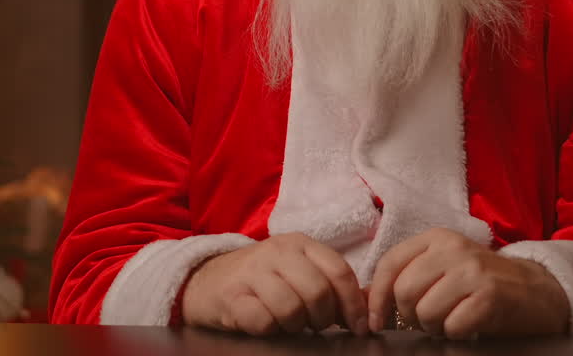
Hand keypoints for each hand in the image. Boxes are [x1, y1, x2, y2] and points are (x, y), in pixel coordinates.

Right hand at [180, 233, 368, 336]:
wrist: (205, 279)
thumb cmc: (260, 279)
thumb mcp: (297, 271)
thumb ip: (330, 284)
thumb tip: (366, 306)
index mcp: (300, 243)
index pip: (340, 272)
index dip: (353, 305)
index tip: (358, 328)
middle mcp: (277, 252)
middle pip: (319, 292)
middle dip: (323, 318)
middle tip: (315, 325)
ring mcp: (253, 272)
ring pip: (292, 308)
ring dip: (296, 326)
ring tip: (288, 323)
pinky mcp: (231, 296)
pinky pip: (264, 321)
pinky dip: (270, 329)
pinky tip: (266, 323)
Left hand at [366, 228, 569, 338]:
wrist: (534, 291)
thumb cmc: (479, 283)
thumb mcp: (441, 270)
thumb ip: (403, 279)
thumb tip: (360, 299)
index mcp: (436, 237)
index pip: (390, 263)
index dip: (376, 296)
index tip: (376, 321)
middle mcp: (453, 248)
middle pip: (404, 291)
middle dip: (409, 316)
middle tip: (427, 319)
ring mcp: (473, 270)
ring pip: (426, 311)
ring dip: (434, 327)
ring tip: (450, 320)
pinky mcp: (490, 295)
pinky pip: (453, 326)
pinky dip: (456, 334)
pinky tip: (467, 325)